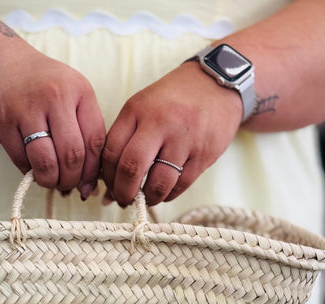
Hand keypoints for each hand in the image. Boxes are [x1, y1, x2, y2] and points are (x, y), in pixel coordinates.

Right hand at [0, 40, 105, 195]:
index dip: (92, 171)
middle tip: (66, 185)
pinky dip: (28, 172)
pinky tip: (31, 167)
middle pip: (72, 156)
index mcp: (79, 90)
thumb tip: (89, 183)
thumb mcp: (70, 94)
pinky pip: (21, 161)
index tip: (87, 184)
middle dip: (71, 180)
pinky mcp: (2, 122)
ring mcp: (26, 109)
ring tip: (50, 180)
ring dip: (50, 181)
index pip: (95, 142)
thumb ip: (84, 131)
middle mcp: (55, 96)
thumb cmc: (40, 85)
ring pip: (46, 163)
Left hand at [102, 61, 242, 205]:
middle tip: (124, 200)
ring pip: (158, 183)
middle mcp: (160, 122)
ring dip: (148, 198)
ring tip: (146, 198)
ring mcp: (184, 139)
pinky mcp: (204, 154)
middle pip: (131, 169)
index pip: (111, 152)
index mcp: (137, 109)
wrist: (217, 83)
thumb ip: (124, 140)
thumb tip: (108, 185)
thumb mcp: (143, 107)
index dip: (107, 178)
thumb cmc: (172, 101)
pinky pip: (180, 185)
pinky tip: (164, 191)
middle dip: (123, 193)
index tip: (109, 188)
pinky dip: (168, 194)